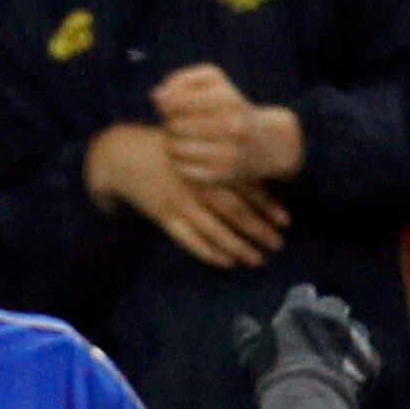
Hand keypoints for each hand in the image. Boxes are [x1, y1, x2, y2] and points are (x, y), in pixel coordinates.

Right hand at [86, 124, 285, 267]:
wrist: (123, 156)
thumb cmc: (168, 152)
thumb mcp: (198, 148)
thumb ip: (225, 164)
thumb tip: (264, 183)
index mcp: (211, 164)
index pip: (247, 188)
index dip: (268, 206)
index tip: (286, 222)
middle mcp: (198, 183)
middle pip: (234, 211)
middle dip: (258, 230)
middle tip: (278, 246)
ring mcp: (179, 200)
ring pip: (213, 228)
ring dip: (238, 246)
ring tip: (256, 260)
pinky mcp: (162, 214)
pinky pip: (188, 237)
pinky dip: (207, 251)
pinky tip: (225, 261)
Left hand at [152, 64, 303, 183]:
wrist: (264, 143)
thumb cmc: (228, 107)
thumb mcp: (213, 83)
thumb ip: (182, 81)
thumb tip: (157, 96)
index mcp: (229, 99)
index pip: (176, 101)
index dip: (167, 103)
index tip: (171, 105)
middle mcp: (233, 125)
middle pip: (174, 124)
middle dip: (171, 123)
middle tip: (178, 124)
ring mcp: (231, 152)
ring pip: (175, 148)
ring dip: (171, 143)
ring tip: (181, 139)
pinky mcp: (224, 174)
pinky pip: (182, 169)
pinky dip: (178, 162)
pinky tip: (187, 156)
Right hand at [231, 283, 381, 408]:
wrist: (309, 399)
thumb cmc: (275, 372)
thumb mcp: (252, 352)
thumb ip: (247, 333)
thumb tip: (242, 321)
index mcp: (302, 309)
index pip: (302, 292)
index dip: (298, 302)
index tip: (294, 314)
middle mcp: (332, 316)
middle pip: (333, 305)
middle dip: (326, 315)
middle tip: (315, 333)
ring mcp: (354, 337)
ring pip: (355, 329)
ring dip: (346, 337)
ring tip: (332, 355)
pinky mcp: (369, 359)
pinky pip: (367, 356)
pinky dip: (358, 362)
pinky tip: (345, 374)